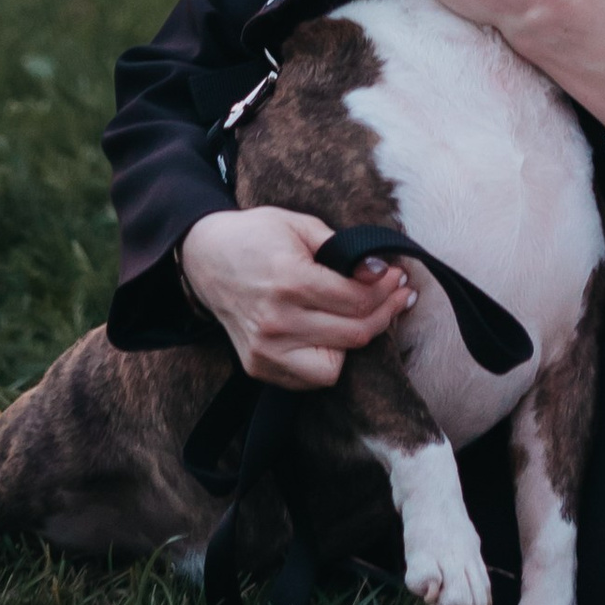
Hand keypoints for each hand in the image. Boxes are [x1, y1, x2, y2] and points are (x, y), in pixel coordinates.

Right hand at [178, 203, 411, 385]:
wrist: (205, 258)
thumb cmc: (256, 235)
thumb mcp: (300, 225)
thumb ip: (342, 249)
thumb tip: (380, 270)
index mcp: (289, 281)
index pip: (357, 300)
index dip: (386, 288)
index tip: (398, 276)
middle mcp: (276, 322)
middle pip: (353, 334)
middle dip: (386, 312)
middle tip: (399, 294)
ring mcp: (265, 350)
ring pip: (335, 367)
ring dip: (358, 342)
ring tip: (368, 316)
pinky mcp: (258, 366)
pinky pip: (309, 379)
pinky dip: (329, 360)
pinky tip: (338, 335)